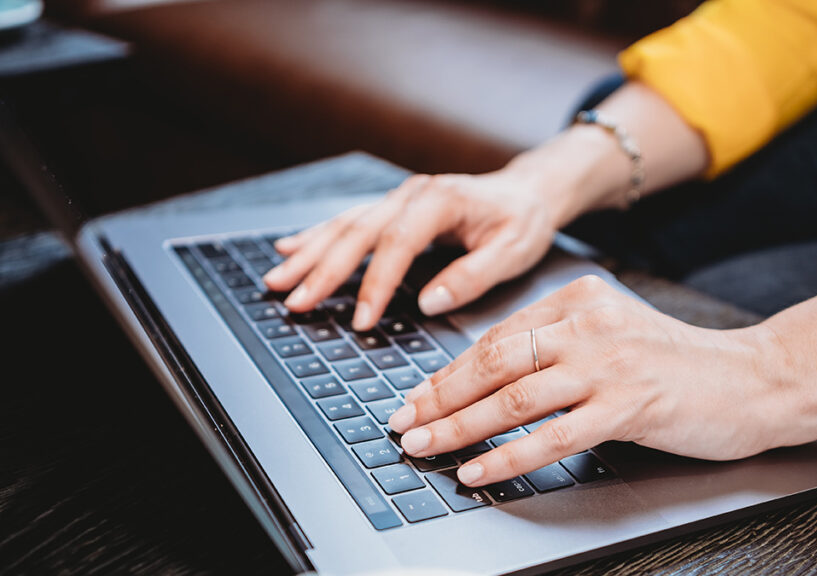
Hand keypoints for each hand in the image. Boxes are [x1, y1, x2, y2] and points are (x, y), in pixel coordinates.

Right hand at [262, 169, 562, 329]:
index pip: (398, 244)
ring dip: (309, 253)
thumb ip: (473, 276)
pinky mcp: (394, 207)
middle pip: (358, 232)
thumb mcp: (513, 251)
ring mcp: (399, 198)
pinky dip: (317, 236)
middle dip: (322, 269)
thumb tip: (430, 302)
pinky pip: (349, 220)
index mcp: (441, 200)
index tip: (361, 321)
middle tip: (294, 301)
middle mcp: (412, 193)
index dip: (376, 284)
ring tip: (277, 279)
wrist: (527, 192)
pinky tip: (290, 247)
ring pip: (345, 225)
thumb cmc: (523, 221)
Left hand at [387, 275, 784, 486]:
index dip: (449, 371)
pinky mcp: (628, 405)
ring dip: (459, 426)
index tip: (419, 396)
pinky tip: (477, 470)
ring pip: (513, 397)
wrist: (754, 380)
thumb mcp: (613, 334)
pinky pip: (552, 436)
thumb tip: (489, 376)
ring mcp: (608, 363)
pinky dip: (507, 456)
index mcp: (579, 300)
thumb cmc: (680, 364)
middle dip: (439, 396)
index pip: (497, 336)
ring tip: (424, 446)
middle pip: (493, 361)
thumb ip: (559, 344)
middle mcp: (588, 325)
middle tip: (404, 422)